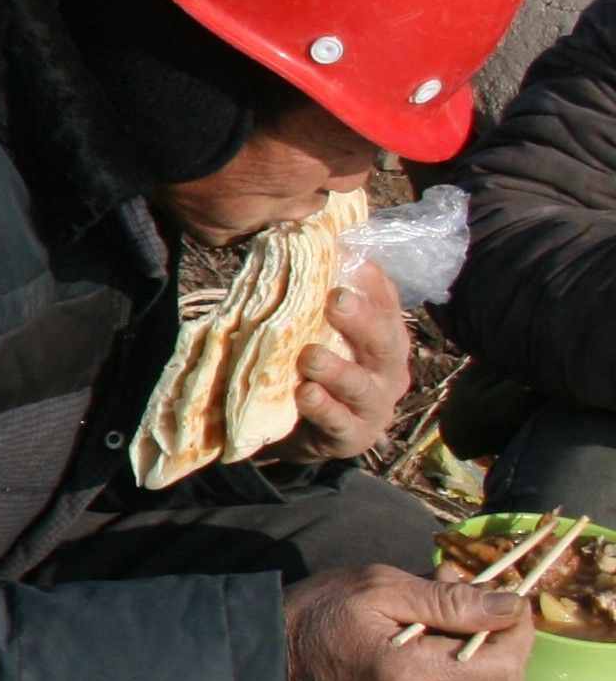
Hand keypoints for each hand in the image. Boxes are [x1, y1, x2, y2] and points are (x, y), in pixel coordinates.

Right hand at [283, 565, 531, 680]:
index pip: (504, 664)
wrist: (266, 657)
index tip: (504, 595)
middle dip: (502, 638)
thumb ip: (450, 601)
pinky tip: (424, 638)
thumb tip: (511, 606)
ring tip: (439, 613)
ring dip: (477, 649)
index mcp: (413, 676)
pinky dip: (454, 665)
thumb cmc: (317, 612)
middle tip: (473, 598)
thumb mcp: (380, 587)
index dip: (518, 629)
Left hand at [284, 259, 409, 460]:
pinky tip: (306, 394)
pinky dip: (324, 408)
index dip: (373, 283)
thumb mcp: (311, 329)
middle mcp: (388, 369)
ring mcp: (374, 405)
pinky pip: (341, 423)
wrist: (296, 430)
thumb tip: (294, 242)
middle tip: (336, 300)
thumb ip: (310, 298)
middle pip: (385, 342)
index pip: (386, 304)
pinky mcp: (353, 437)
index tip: (350, 257)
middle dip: (362, 320)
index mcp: (383, 336)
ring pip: (363, 385)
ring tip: (309, 356)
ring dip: (338, 369)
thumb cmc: (308, 367)